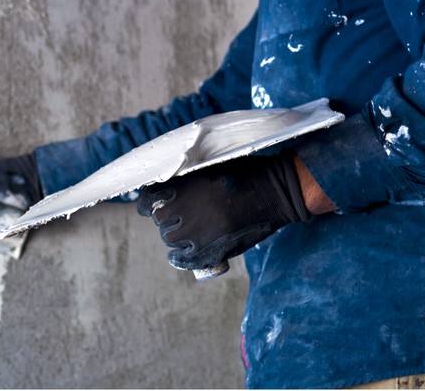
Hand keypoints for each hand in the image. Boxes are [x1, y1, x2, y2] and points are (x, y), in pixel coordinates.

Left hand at [134, 150, 310, 272]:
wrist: (277, 192)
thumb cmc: (247, 172)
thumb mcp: (214, 164)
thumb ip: (189, 175)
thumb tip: (165, 184)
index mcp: (188, 184)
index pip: (150, 197)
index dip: (146, 202)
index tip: (148, 205)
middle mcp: (190, 208)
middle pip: (161, 220)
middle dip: (166, 218)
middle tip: (179, 215)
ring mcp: (202, 232)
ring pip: (171, 240)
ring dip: (174, 236)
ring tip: (186, 231)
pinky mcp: (215, 250)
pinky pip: (187, 260)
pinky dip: (179, 259)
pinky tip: (178, 256)